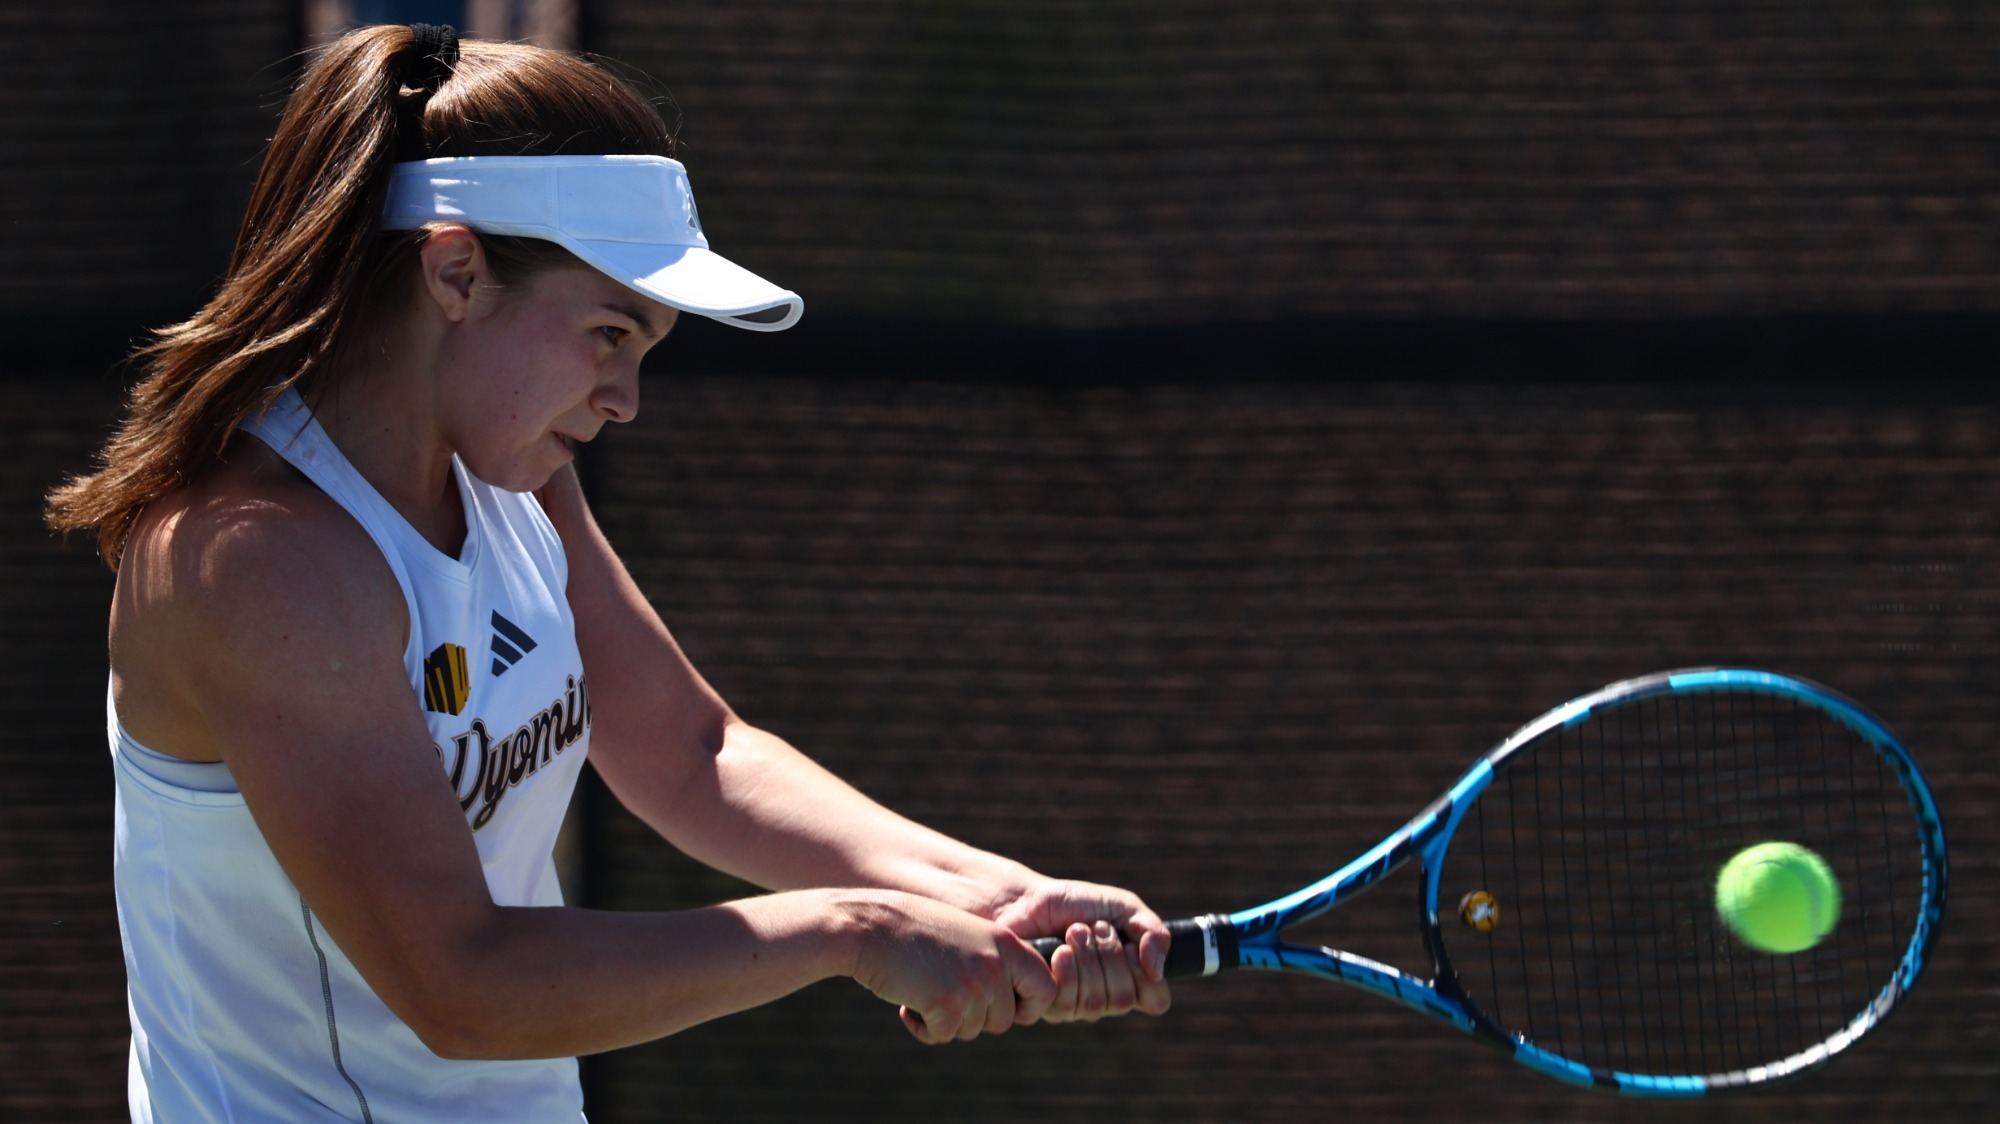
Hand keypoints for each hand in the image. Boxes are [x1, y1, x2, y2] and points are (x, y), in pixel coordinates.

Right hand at [846, 891, 1056, 1043]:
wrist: (872, 925)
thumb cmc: (915, 931)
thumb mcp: (968, 936)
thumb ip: (995, 962)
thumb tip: (1014, 1008)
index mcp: (1008, 943)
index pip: (1046, 989)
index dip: (1029, 1007)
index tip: (1007, 1008)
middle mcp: (997, 964)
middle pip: (1004, 1020)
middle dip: (975, 1018)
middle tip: (945, 995)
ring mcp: (973, 984)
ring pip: (972, 1030)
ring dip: (946, 1021)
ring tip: (923, 990)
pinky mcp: (947, 1004)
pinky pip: (943, 1036)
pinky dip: (923, 1028)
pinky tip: (906, 1004)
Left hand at [991, 879, 1172, 1022]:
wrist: (1025, 901)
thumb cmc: (1074, 904)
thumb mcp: (1122, 906)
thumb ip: (1152, 931)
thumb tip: (1158, 970)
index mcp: (1129, 977)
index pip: (1157, 1001)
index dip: (1146, 976)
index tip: (1130, 946)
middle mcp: (1104, 997)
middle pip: (1123, 999)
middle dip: (1109, 956)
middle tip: (1093, 928)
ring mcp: (1075, 1005)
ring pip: (1096, 1004)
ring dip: (1086, 958)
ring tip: (1072, 932)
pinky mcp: (1046, 1006)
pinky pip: (1067, 1004)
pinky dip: (1066, 969)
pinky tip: (1057, 950)